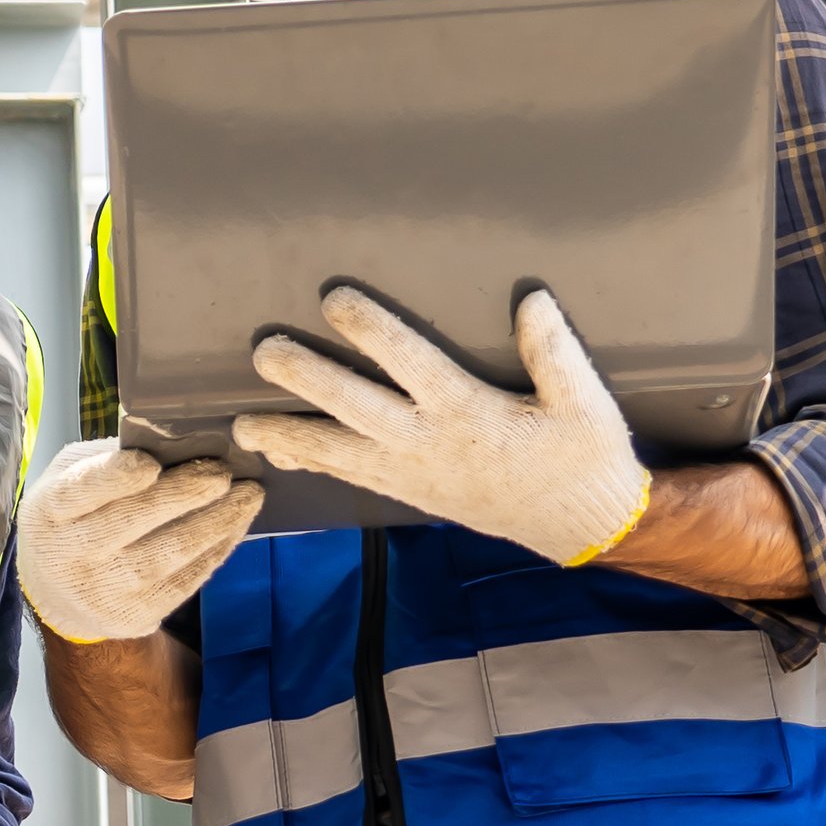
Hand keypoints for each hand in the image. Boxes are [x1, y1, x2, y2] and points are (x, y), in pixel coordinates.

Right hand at [19, 439, 263, 642]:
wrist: (60, 593)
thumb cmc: (74, 516)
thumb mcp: (70, 477)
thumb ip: (111, 458)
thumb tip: (178, 439)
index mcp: (50, 509)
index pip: (81, 490)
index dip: (115, 477)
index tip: (151, 464)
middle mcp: (72, 554)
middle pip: (132, 520)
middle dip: (184, 494)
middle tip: (223, 473)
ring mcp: (104, 590)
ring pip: (168, 553)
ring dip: (216, 522)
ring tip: (249, 496)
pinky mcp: (134, 616)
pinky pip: (185, 581)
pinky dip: (216, 550)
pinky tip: (236, 526)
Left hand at [236, 285, 651, 567]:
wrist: (581, 527)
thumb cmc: (584, 457)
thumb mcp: (584, 403)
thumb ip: (554, 351)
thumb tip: (533, 299)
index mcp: (468, 411)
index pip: (408, 361)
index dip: (368, 329)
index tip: (332, 299)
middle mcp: (428, 442)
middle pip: (354, 406)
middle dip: (305, 379)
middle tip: (264, 352)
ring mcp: (411, 472)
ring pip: (338, 451)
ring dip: (288, 433)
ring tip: (242, 422)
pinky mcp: (407, 491)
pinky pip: (349, 475)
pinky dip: (310, 461)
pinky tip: (275, 451)